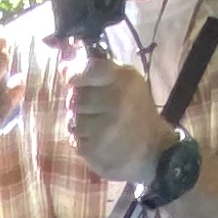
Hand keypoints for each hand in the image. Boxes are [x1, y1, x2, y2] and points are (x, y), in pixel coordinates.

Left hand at [66, 50, 169, 190]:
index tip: (72, 79)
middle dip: (79, 103)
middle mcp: (116, 102)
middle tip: (95, 109)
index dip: (74, 72)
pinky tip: (100, 141)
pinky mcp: (96, 150)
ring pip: (72, 121)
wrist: (154, 151)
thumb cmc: (136, 111)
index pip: (88, 68)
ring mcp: (105, 128)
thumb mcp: (126, 82)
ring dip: (80, 124)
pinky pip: (75, 141)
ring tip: (100, 127)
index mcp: (125, 80)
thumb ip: (96, 70)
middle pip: (75, 97)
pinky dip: (84, 142)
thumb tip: (63, 66)